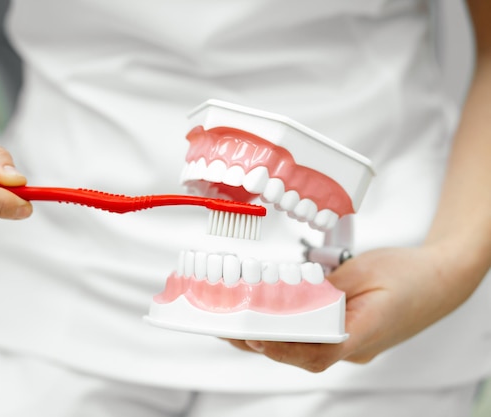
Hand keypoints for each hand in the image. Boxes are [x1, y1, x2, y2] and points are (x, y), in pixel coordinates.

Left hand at [226, 245, 472, 371]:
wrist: (440, 279)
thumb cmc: (408, 273)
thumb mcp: (364, 270)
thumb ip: (328, 285)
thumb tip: (290, 293)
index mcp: (367, 332)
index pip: (321, 351)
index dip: (286, 348)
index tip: (256, 336)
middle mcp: (357, 348)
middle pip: (305, 355)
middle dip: (264, 344)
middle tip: (229, 328)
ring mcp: (352, 347)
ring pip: (305, 352)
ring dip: (270, 342)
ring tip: (235, 326)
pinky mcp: (348, 338)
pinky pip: (312, 342)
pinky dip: (286, 335)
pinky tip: (263, 324)